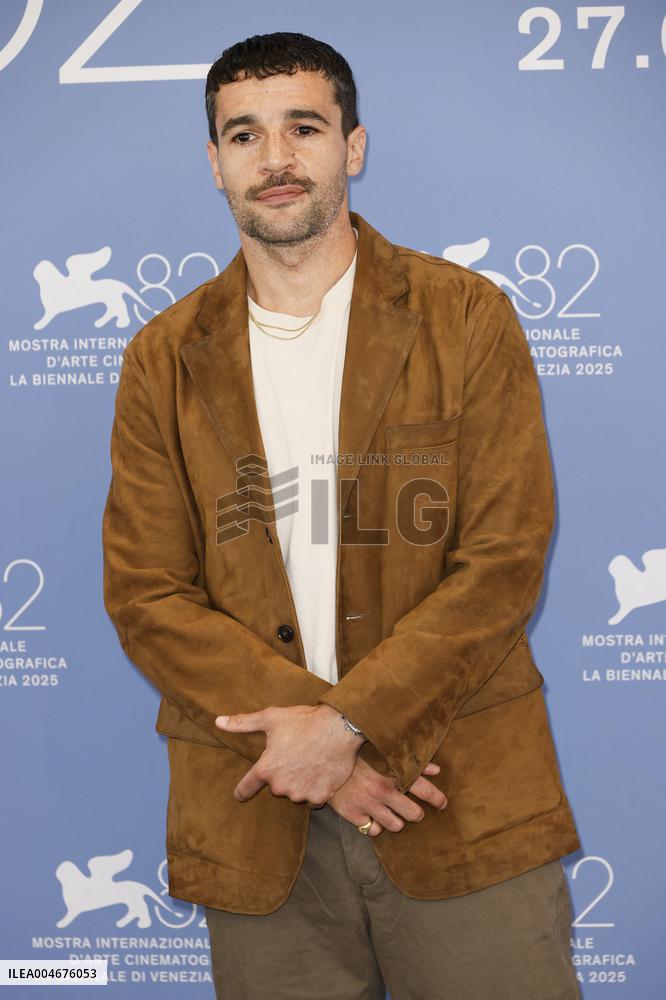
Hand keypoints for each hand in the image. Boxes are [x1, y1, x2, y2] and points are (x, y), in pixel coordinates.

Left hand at [215, 704, 362, 805]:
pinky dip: (315, 788)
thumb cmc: (303, 721)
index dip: (241, 791)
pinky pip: (312, 798)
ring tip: (309, 761)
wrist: (339, 728)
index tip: (239, 794)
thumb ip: (243, 723)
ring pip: (294, 792)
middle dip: (282, 774)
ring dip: (298, 782)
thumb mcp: (271, 718)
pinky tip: (320, 772)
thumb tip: (218, 722)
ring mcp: (301, 793)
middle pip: (276, 786)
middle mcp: (280, 786)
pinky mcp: (319, 797)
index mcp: (266, 769)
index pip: (246, 787)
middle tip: (294, 755)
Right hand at [325, 756, 447, 836]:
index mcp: (391, 774)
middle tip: (414, 811)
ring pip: (395, 825)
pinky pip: (373, 830)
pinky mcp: (353, 815)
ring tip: (391, 813)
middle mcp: (382, 792)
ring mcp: (367, 805)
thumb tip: (437, 769)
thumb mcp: (384, 755)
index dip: (437, 798)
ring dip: (396, 820)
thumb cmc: (358, 755)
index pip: (423, 789)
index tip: (443, 803)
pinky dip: (375, 825)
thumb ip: (412, 763)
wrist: (324, 759)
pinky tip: (373, 816)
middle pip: (413, 814)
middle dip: (416, 813)